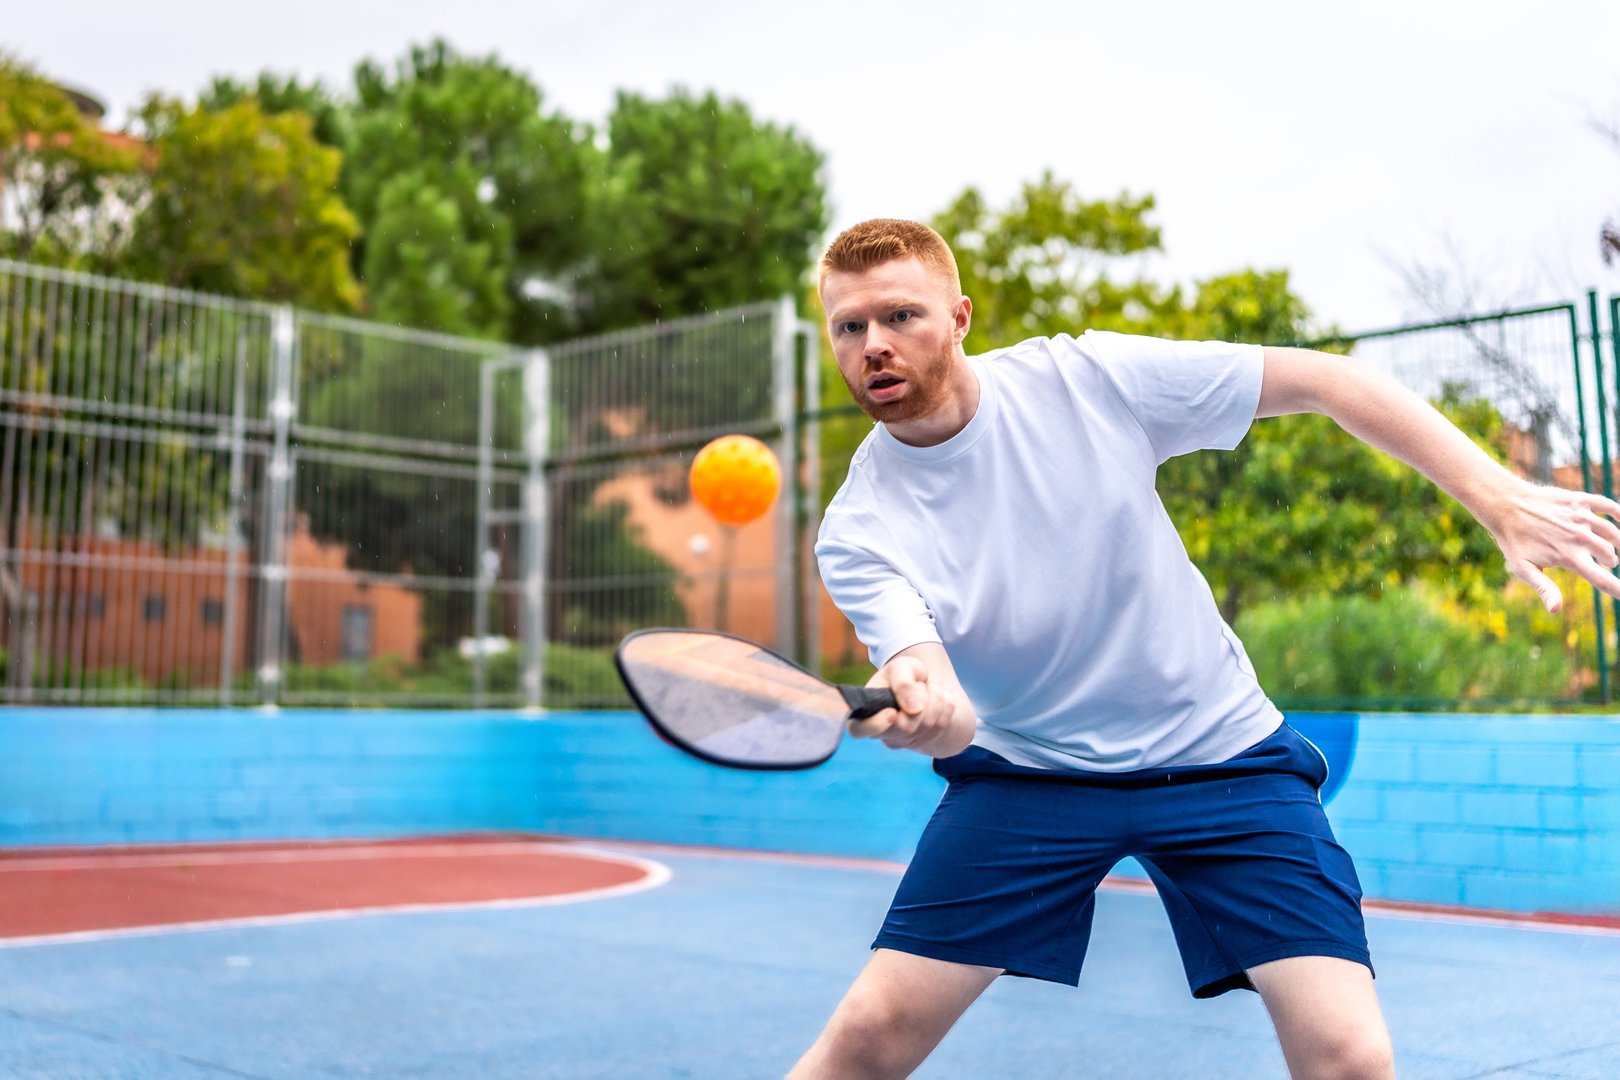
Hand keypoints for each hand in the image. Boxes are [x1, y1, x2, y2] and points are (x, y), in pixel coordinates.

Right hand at [847, 652, 974, 757]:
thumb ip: (903, 683)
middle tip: (920, 685)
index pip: (859, 730)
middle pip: (906, 727)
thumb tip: (914, 709)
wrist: (921, 684)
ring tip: (927, 689)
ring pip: (928, 726)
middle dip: (921, 698)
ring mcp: (902, 741)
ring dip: (935, 699)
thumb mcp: (901, 668)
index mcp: (865, 712)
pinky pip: (942, 726)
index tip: (892, 713)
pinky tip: (936, 700)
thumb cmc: (903, 674)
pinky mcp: (922, 742)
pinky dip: (945, 707)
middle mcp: (881, 732)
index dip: (877, 725)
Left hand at [1489, 480, 1619, 611]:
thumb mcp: (1523, 568)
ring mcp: (1581, 517)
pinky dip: (1619, 514)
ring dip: (1614, 543)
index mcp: (1568, 557)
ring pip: (1613, 533)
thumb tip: (1555, 610)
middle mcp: (1579, 537)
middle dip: (1609, 561)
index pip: (1602, 579)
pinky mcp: (1580, 500)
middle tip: (1603, 563)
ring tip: (1607, 548)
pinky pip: (1608, 505)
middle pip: (1610, 555)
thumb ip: (1544, 588)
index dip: (1619, 590)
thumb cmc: (1513, 541)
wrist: (1505, 505)